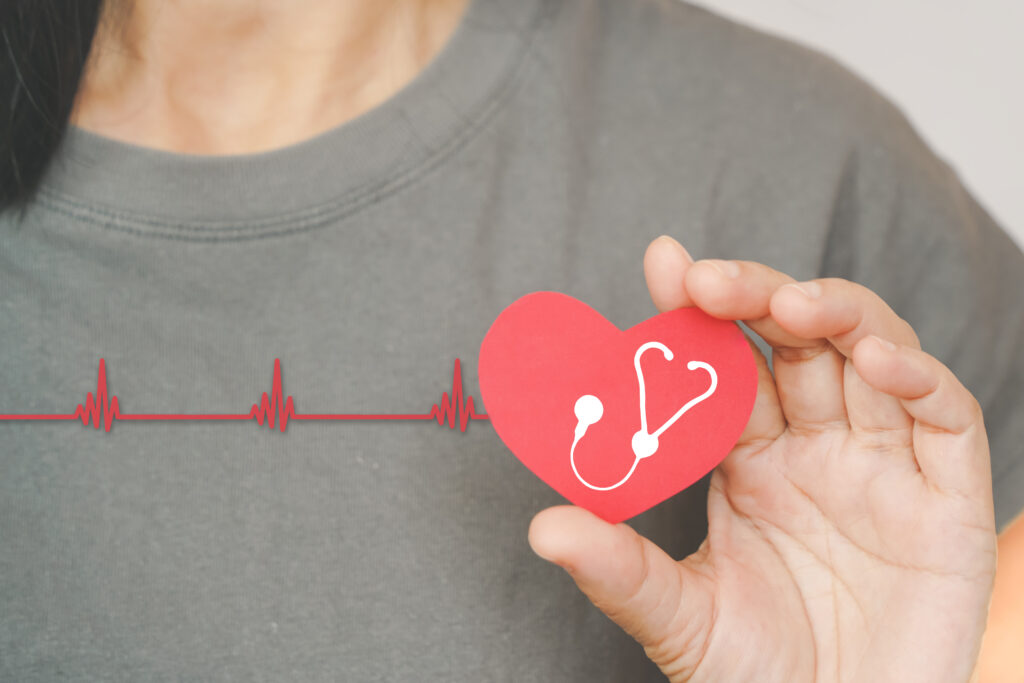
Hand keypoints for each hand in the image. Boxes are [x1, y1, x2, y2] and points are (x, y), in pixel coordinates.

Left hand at [528, 237, 997, 681]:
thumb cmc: (760, 675)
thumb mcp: (679, 618)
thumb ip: (619, 569)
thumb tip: (542, 525)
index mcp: (750, 461)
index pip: (725, 365)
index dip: (698, 312)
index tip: (662, 262)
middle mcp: (816, 449)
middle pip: (797, 340)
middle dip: (758, 294)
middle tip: (708, 281)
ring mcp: (882, 467)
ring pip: (872, 354)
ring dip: (838, 314)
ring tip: (789, 303)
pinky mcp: (947, 500)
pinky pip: (947, 417)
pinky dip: (919, 378)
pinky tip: (876, 359)